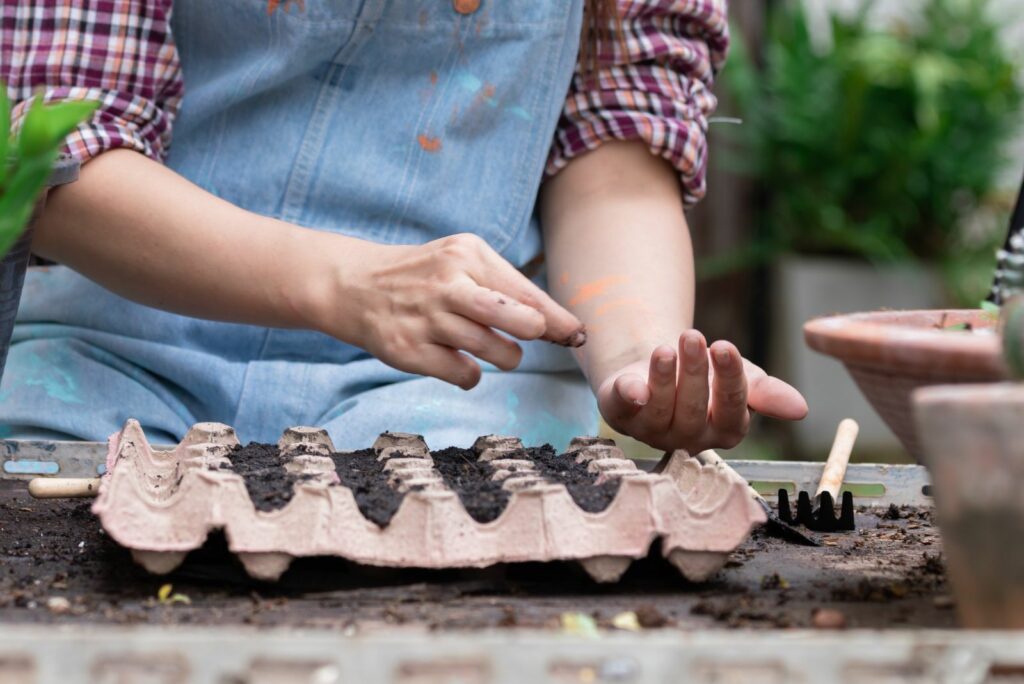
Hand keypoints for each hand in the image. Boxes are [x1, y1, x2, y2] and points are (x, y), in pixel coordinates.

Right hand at [311, 233, 585, 388]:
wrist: (355, 285)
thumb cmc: (426, 276)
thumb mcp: (462, 261)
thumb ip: (507, 288)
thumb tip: (560, 327)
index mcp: (467, 255)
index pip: (527, 293)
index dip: (559, 321)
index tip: (578, 337)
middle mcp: (448, 284)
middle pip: (519, 319)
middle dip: (535, 333)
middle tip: (528, 337)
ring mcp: (427, 319)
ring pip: (496, 353)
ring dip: (503, 357)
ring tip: (490, 347)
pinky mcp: (408, 350)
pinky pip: (465, 376)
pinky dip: (470, 375)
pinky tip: (455, 358)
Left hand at [596, 330, 807, 451]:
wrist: (662, 360)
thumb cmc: (709, 375)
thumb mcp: (741, 377)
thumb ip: (767, 393)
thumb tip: (801, 409)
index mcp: (724, 430)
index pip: (732, 410)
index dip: (729, 380)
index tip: (724, 347)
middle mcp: (688, 437)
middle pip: (693, 409)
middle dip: (694, 372)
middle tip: (693, 336)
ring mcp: (652, 430)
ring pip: (659, 408)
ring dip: (664, 377)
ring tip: (667, 347)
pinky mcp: (621, 414)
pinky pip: (623, 408)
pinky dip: (628, 396)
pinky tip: (632, 384)